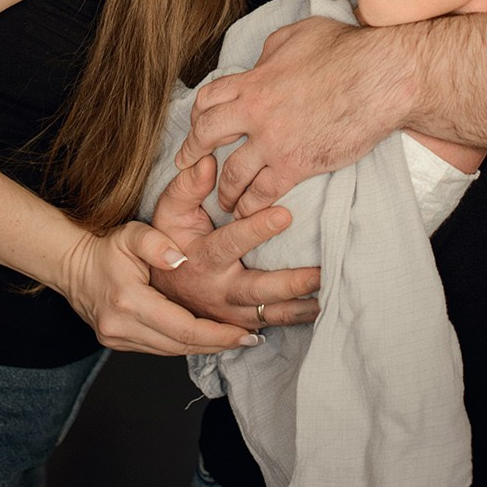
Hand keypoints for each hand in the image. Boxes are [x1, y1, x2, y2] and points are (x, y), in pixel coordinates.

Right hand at [57, 216, 269, 355]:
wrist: (72, 266)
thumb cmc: (106, 247)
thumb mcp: (130, 234)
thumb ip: (155, 242)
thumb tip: (179, 257)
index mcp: (128, 302)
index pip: (183, 328)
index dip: (217, 334)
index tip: (244, 333)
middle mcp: (121, 327)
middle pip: (181, 346)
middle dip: (218, 344)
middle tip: (250, 339)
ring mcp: (117, 339)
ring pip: (171, 351)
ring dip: (204, 347)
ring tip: (235, 340)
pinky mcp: (118, 343)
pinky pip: (159, 348)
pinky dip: (184, 345)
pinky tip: (205, 338)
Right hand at [150, 157, 320, 327]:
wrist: (156, 293)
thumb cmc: (167, 244)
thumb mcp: (169, 213)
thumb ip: (187, 187)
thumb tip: (207, 162)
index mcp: (201, 258)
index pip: (231, 243)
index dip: (256, 229)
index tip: (285, 215)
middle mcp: (217, 290)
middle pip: (258, 290)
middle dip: (291, 283)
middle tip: (322, 272)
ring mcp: (229, 312)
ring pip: (269, 313)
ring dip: (301, 307)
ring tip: (330, 294)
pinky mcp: (239, 324)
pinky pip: (270, 324)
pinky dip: (296, 320)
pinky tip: (320, 310)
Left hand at [175, 16, 410, 216]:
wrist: (380, 77)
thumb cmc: (346, 50)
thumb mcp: (297, 35)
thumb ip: (269, 53)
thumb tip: (260, 66)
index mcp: (253, 80)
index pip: (208, 99)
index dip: (198, 114)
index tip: (196, 127)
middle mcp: (255, 113)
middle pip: (207, 136)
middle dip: (193, 153)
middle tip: (188, 167)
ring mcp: (273, 142)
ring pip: (232, 173)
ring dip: (224, 190)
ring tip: (223, 200)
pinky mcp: (296, 164)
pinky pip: (263, 193)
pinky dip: (251, 206)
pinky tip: (249, 213)